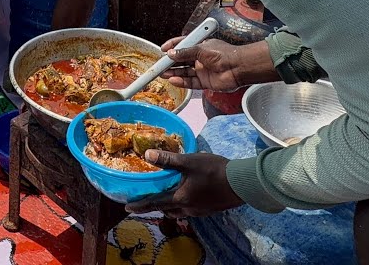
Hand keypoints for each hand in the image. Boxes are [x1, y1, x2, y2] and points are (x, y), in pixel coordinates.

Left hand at [125, 152, 243, 217]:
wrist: (241, 183)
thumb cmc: (214, 170)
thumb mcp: (189, 161)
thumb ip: (168, 160)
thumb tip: (147, 155)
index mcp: (180, 198)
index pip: (155, 203)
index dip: (141, 206)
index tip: (128, 208)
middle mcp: (187, 208)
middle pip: (165, 210)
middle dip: (154, 207)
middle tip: (144, 203)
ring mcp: (199, 211)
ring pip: (177, 212)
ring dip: (168, 208)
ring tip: (163, 200)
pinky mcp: (208, 210)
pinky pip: (189, 211)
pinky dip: (181, 207)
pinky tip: (185, 198)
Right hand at [159, 38, 279, 91]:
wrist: (238, 68)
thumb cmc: (223, 54)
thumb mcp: (201, 49)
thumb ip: (185, 53)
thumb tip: (171, 54)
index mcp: (200, 46)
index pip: (183, 45)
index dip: (172, 47)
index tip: (162, 50)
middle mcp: (201, 58)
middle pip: (182, 61)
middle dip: (171, 63)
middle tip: (159, 65)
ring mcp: (203, 71)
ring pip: (185, 72)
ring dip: (174, 73)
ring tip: (163, 74)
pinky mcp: (205, 82)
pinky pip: (191, 82)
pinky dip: (182, 82)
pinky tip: (173, 80)